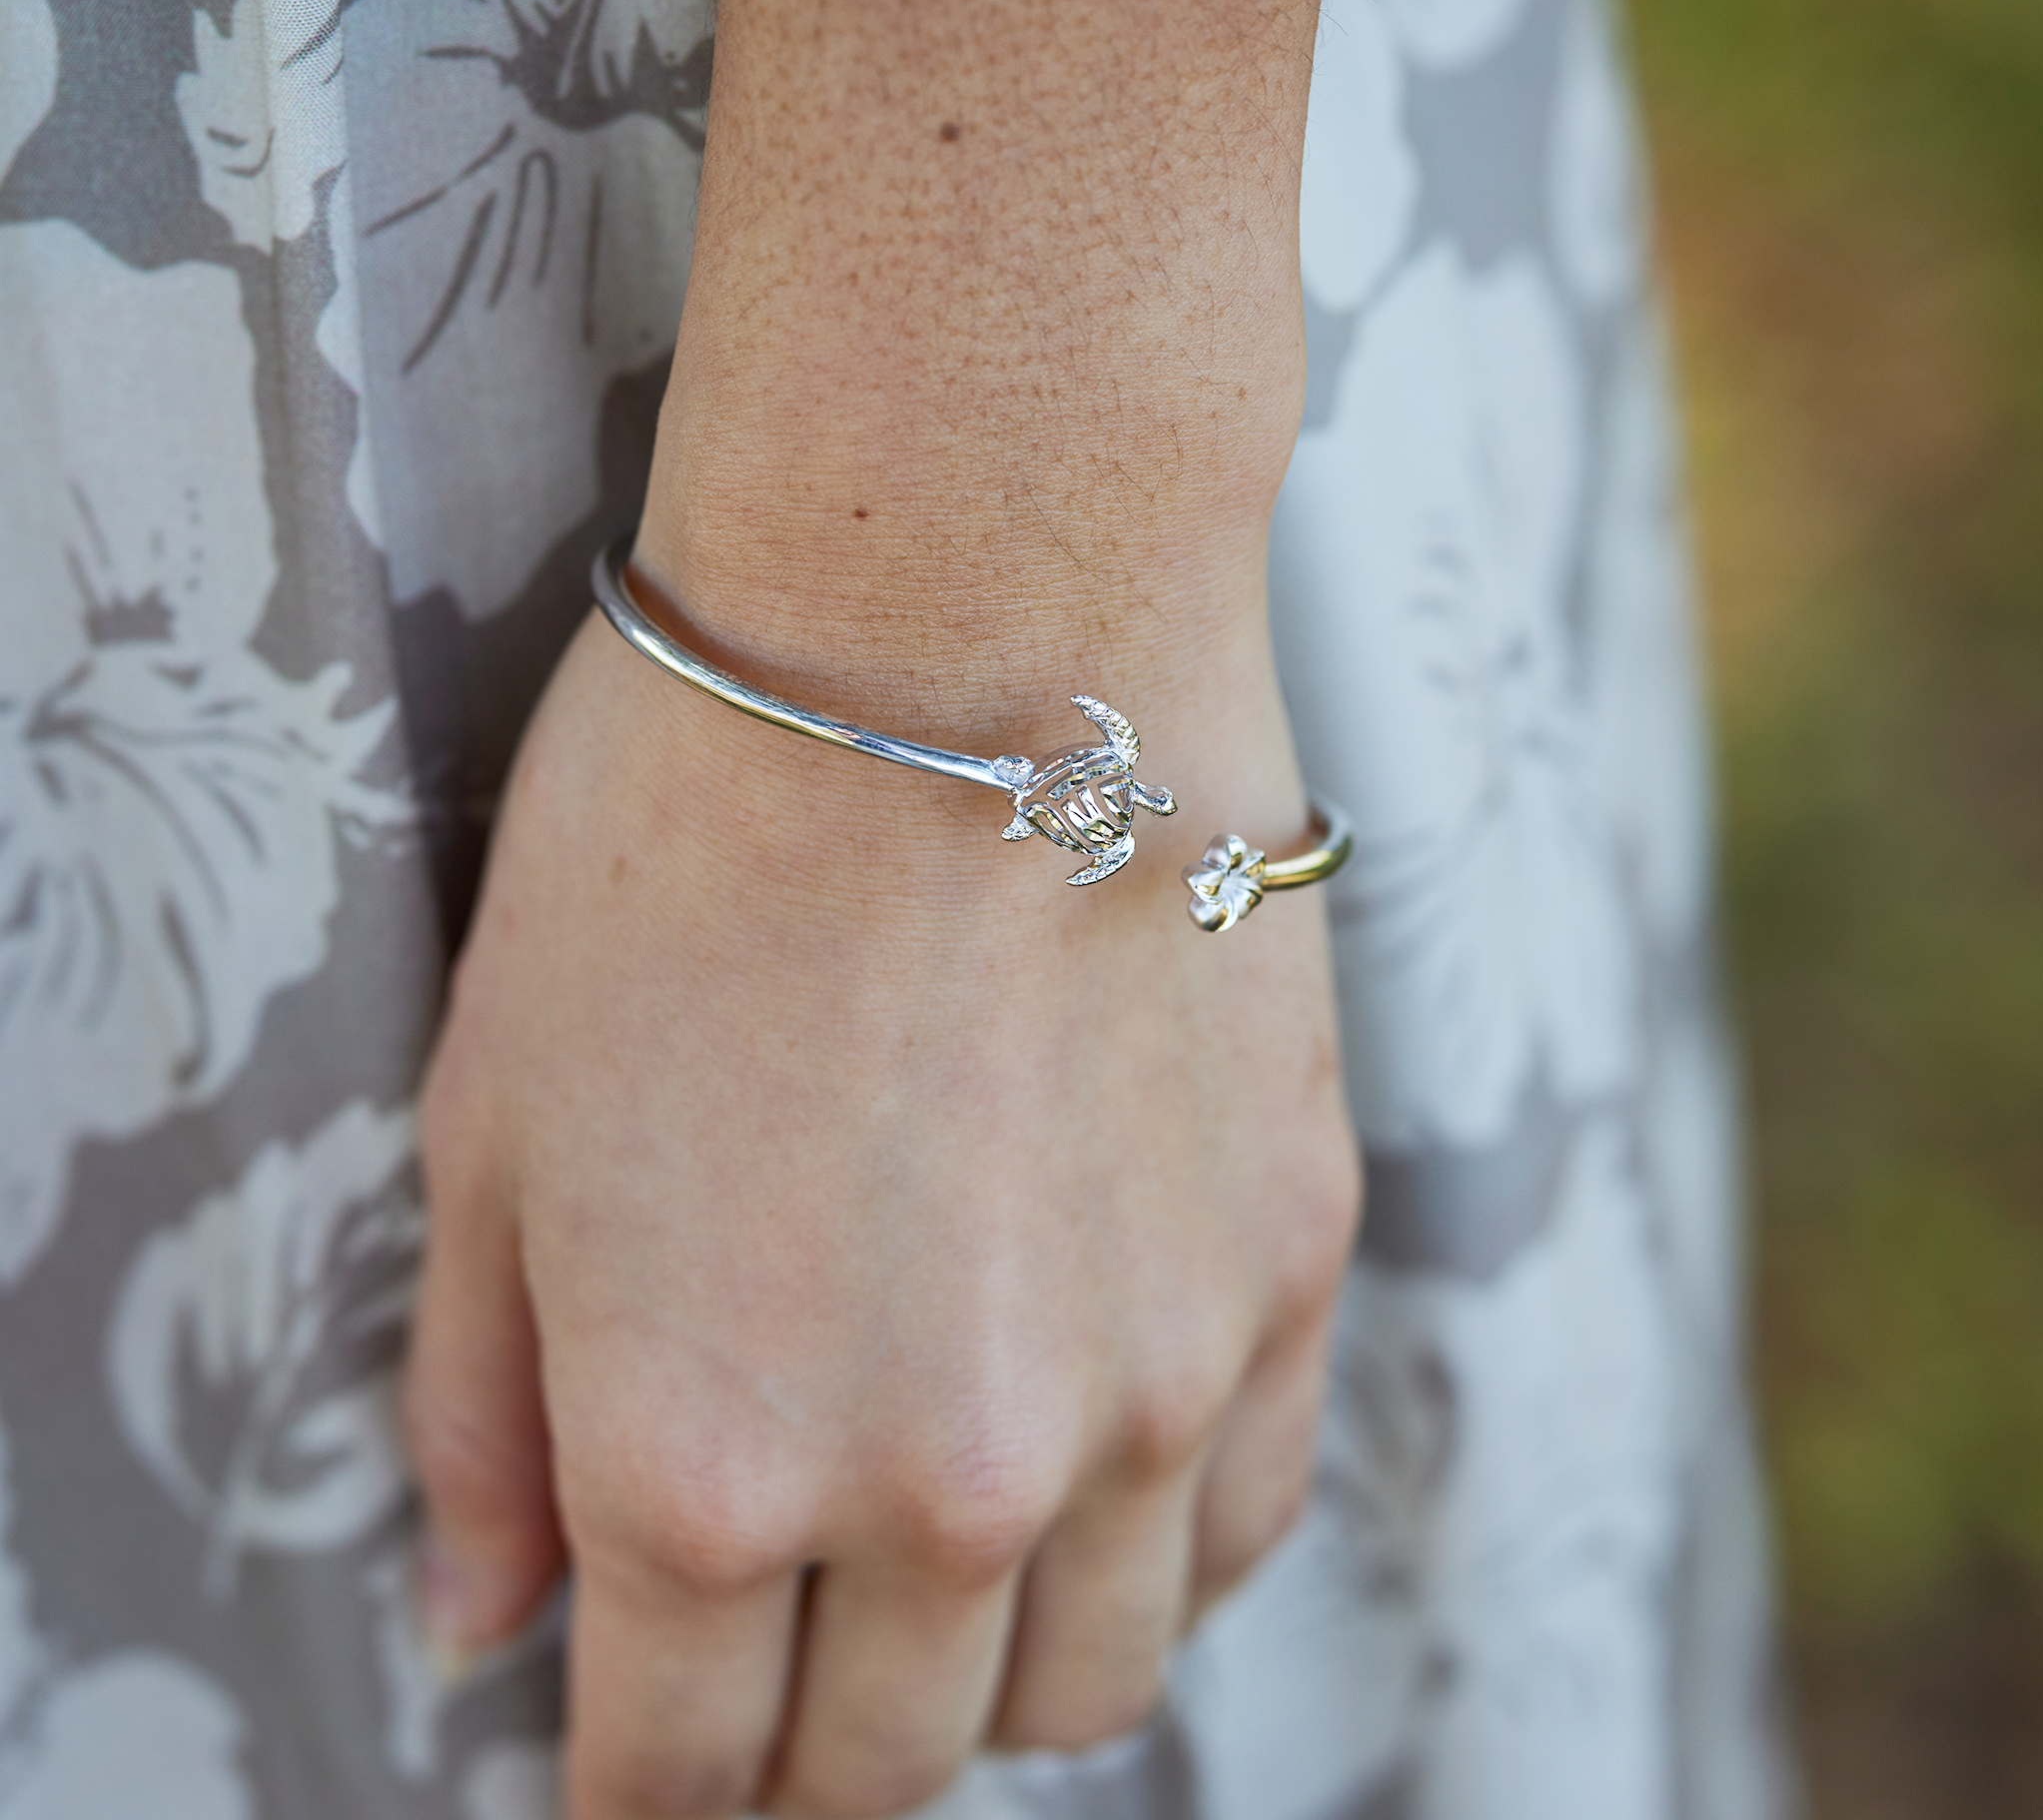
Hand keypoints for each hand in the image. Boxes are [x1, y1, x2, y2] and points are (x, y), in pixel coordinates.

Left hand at [402, 596, 1358, 1818]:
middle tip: (772, 1656)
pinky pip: (1239, 1529)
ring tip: (934, 1560)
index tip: (642, 1759)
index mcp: (706, 1463)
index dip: (639, 1798)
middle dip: (803, 1752)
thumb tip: (489, 1624)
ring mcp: (1146, 1389)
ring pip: (1086, 1685)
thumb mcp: (497, 1124)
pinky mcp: (1283, 1274)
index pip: (678, 1776)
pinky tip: (1094, 1457)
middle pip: (890, 1766)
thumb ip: (484, 1416)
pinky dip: (1153, 1552)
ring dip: (987, 1671)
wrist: (966, 616)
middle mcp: (944, 1480)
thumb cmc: (686, 835)